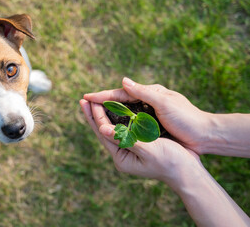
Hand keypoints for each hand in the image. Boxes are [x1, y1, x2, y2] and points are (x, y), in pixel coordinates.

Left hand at [79, 99, 201, 186]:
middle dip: (94, 115)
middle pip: (104, 131)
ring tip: (94, 102)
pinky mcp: (138, 144)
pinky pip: (122, 128)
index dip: (96, 116)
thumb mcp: (148, 150)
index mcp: (121, 158)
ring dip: (104, 114)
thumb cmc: (171, 161)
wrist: (188, 171)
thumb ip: (125, 139)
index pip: (103, 132)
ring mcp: (129, 149)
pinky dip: (116, 117)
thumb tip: (102, 129)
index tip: (89, 101)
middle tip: (83, 99)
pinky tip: (113, 109)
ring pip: (112, 128)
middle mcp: (122, 154)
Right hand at [83, 77, 211, 154]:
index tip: (86, 96)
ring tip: (92, 114)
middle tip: (84, 104)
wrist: (205, 136)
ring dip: (108, 113)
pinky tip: (111, 127)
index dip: (102, 95)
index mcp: (150, 93)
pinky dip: (119, 124)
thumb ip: (143, 92)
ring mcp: (149, 114)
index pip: (121, 93)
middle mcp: (147, 102)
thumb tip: (123, 80)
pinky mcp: (152, 126)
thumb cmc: (187, 118)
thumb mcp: (165, 103)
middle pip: (119, 101)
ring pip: (123, 112)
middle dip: (102, 102)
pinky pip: (131, 123)